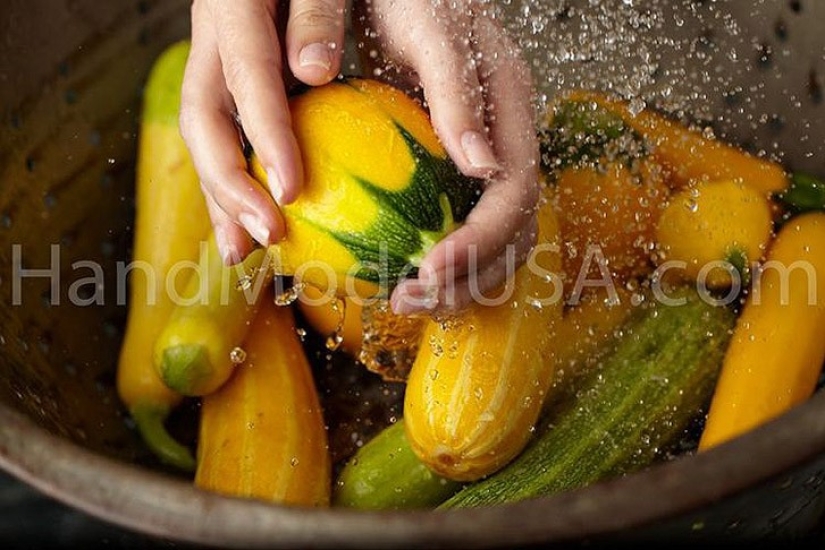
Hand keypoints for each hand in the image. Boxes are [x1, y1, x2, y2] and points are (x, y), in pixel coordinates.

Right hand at [179, 0, 346, 263]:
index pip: (247, 75)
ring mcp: (215, 66)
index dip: (265, 135)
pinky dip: (235, 185)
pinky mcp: (229, 87)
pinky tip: (249, 225)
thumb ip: (318, 13)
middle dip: (230, 185)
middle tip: (266, 235)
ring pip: (206, 138)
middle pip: (204, 119)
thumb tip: (313, 72)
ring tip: (240, 253)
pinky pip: (224, 140)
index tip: (291, 191)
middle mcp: (212, 41)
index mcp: (232, 7)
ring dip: (221, 199)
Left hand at [354, 0, 540, 313]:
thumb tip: (481, 165)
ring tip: (402, 301)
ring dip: (454, 283)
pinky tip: (396, 274)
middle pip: (511, 235)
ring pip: (491, 244)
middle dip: (468, 278)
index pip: (516, 198)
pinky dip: (437, 263)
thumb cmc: (412, 2)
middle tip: (409, 300)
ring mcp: (484, 165)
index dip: (481, 243)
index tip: (430, 270)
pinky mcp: (455, 177)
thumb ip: (458, 93)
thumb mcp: (433, 35)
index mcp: (514, 117)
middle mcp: (507, 146)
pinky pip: (457, 229)